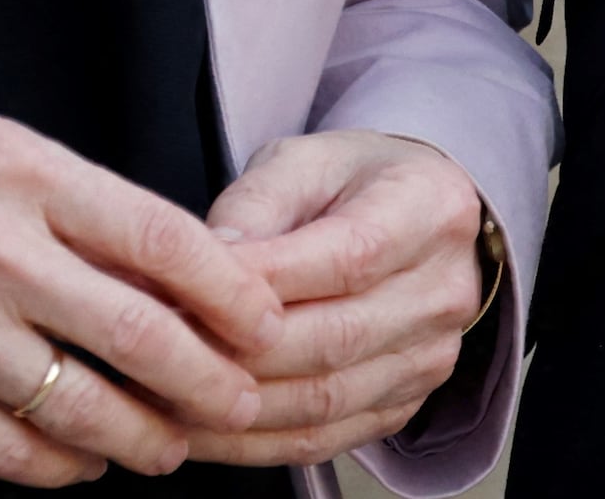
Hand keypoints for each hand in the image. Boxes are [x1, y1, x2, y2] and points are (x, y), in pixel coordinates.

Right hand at [0, 105, 284, 484]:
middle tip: (243, 403)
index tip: (268, 324)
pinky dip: (64, 467)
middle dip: (211, 382)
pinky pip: (12, 453)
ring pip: (84, 408)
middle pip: (140, 334)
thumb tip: (179, 271)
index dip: (233, 293)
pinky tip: (83, 461)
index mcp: (19, 171)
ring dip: (144, 439)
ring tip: (168, 446)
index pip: (163, 237)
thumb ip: (74, 207)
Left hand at [169, 131, 496, 469]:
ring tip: (166, 400)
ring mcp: (429, 356)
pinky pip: (326, 439)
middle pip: (336, 339)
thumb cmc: (352, 182)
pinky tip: (205, 431)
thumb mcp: (302, 160)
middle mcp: (444, 290)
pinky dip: (256, 444)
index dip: (266, 283)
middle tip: (160, 352)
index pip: (348, 257)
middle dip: (238, 354)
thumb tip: (206, 262)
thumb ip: (255, 204)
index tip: (188, 291)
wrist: (412, 217)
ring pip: (326, 401)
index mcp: (430, 208)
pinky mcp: (404, 404)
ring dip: (238, 410)